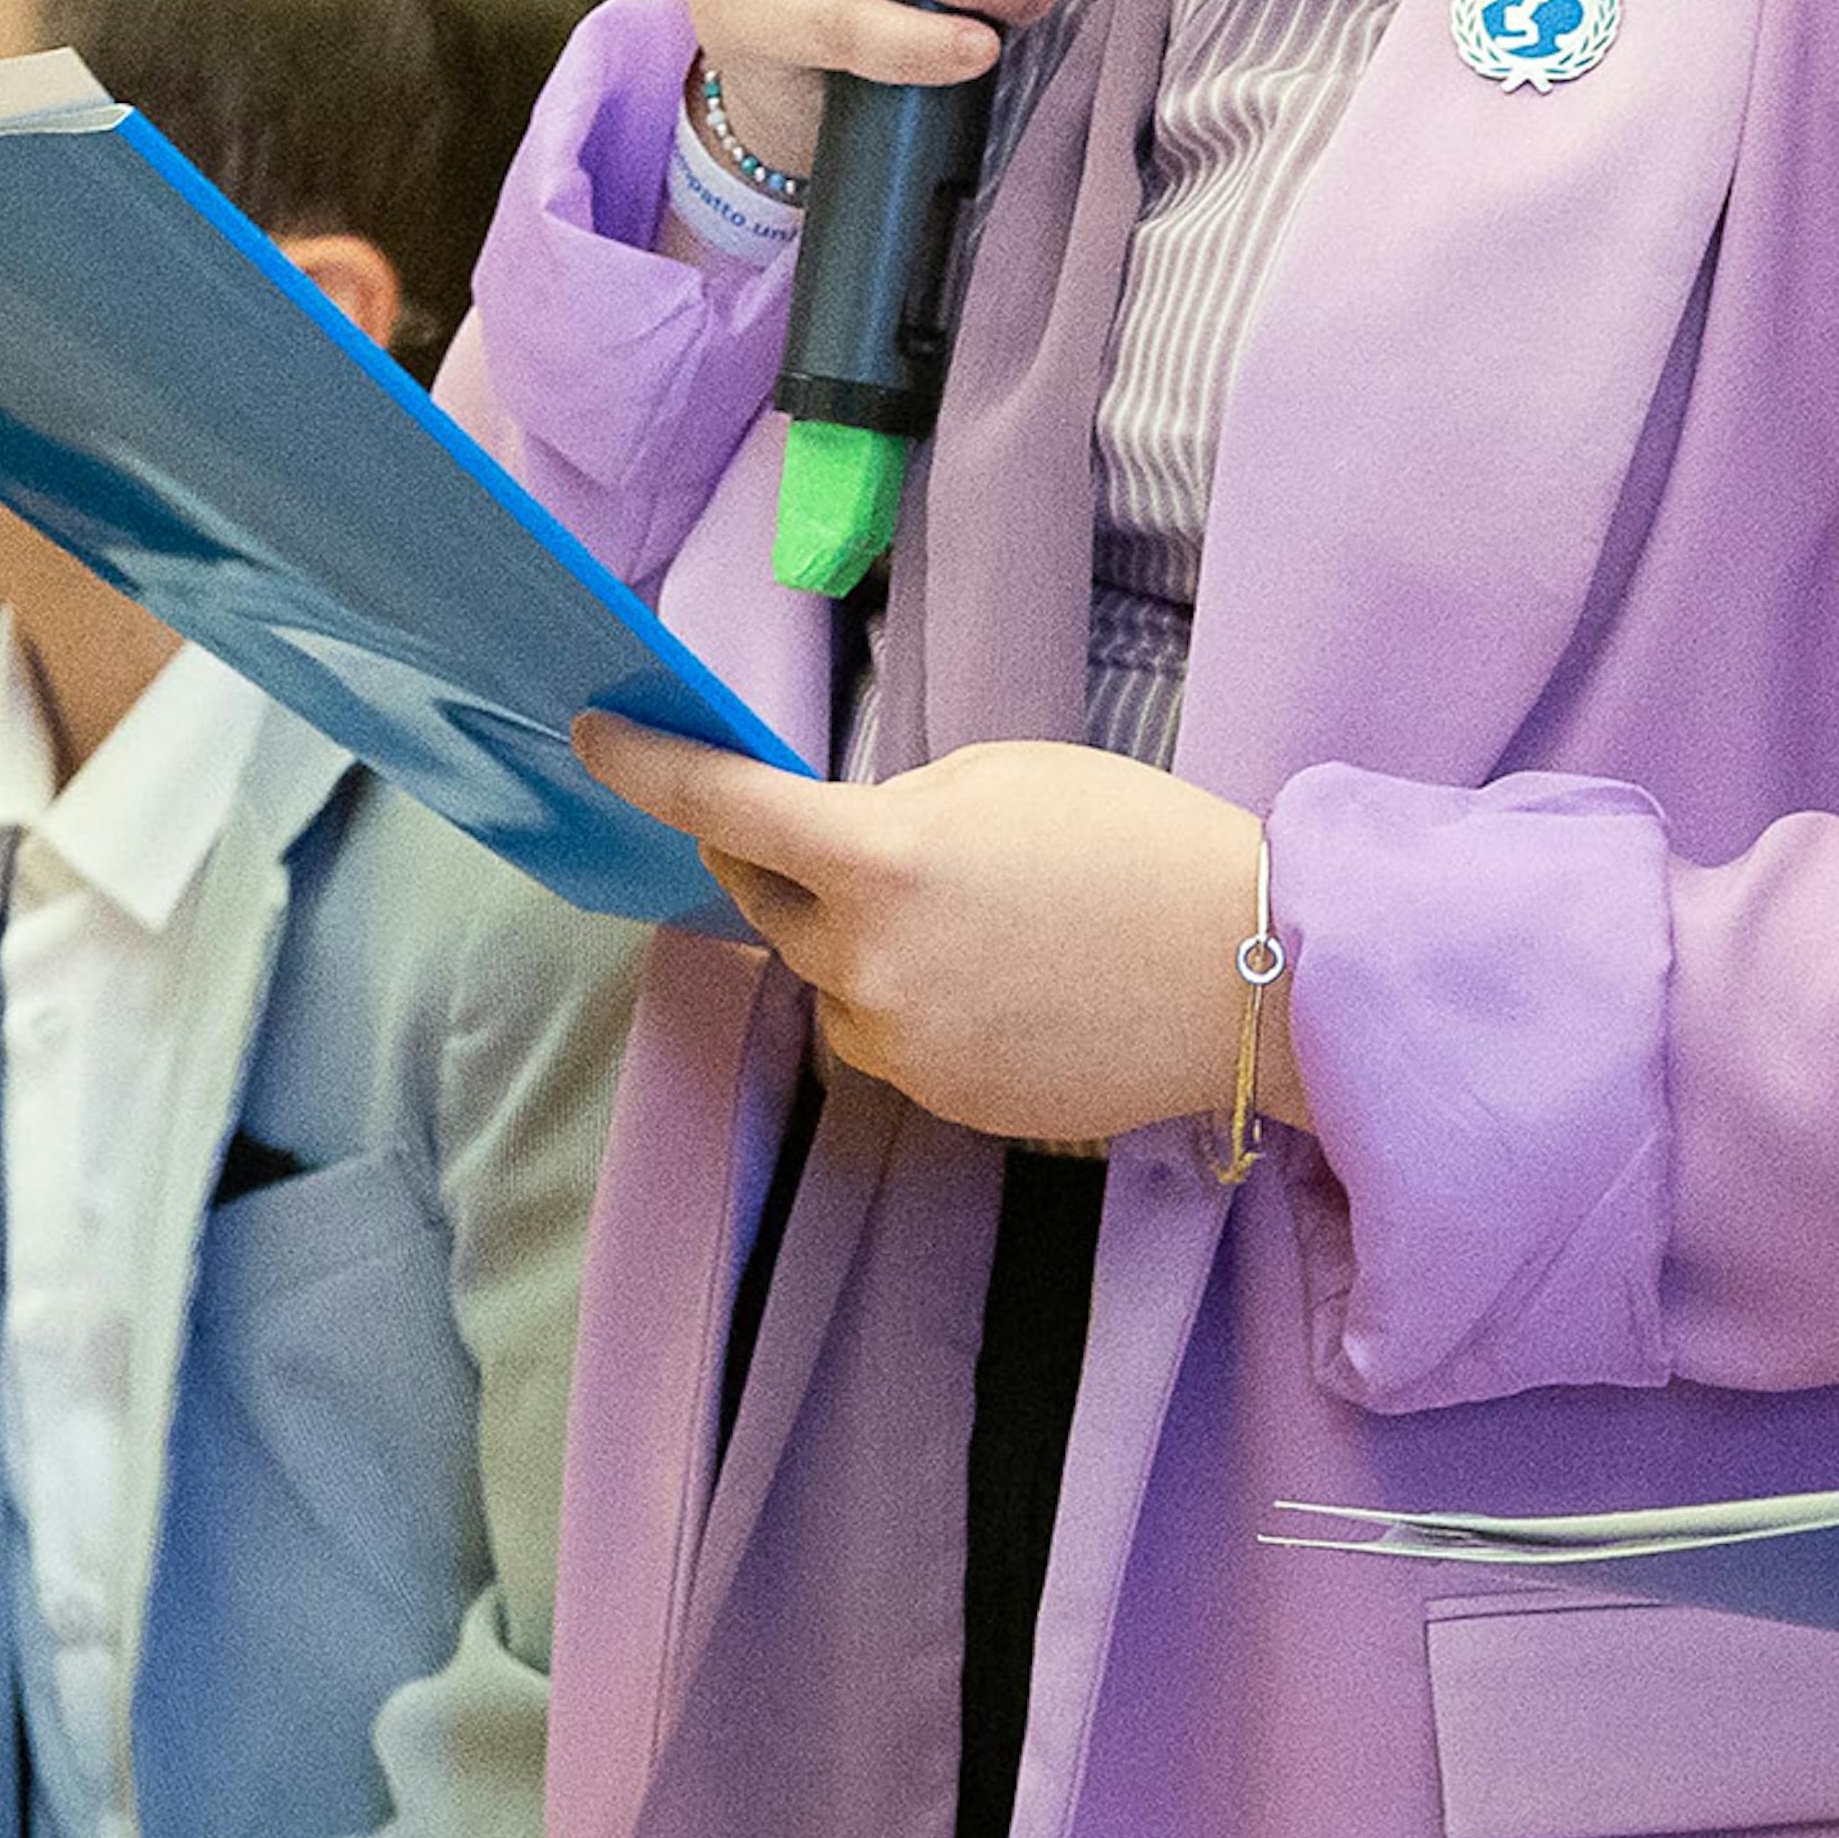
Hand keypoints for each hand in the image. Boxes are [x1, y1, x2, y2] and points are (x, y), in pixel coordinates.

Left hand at [580, 714, 1281, 1149]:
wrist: (1243, 973)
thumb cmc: (1132, 845)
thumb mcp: (998, 779)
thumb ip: (893, 809)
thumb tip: (834, 846)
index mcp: (879, 857)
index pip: (724, 808)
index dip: (648, 768)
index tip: (595, 738)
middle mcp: (867, 961)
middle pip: (765, 901)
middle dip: (777, 861)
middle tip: (837, 836)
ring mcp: (900, 1043)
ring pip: (827, 980)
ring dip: (859, 943)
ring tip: (977, 921)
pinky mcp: (939, 1100)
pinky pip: (886, 1037)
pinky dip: (913, 1002)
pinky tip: (1002, 981)